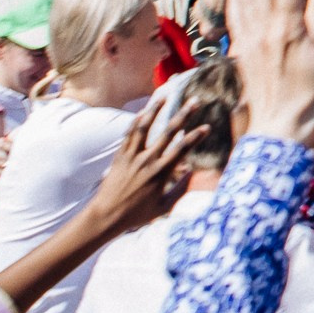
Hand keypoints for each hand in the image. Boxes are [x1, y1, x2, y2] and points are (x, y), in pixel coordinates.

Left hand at [82, 104, 207, 238]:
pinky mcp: (120, 156)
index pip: (182, 149)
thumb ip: (181, 190)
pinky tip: (143, 112)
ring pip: (145, 127)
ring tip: (165, 97)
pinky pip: (129, 134)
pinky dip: (137, 121)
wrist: (106, 215)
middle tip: (195, 101)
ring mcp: (132, 156)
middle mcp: (147, 161)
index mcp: (161, 173)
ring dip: (156, 110)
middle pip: (168, 132)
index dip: (196, 136)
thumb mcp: (165, 206)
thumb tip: (194, 173)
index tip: (207, 127)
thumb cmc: (137, 214)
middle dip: (184, 114)